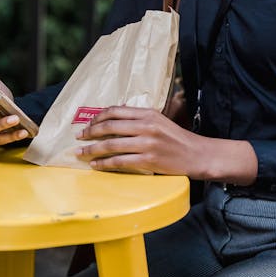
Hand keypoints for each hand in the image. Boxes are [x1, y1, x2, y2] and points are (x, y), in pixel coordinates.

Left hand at [75, 105, 201, 174]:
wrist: (197, 154)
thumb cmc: (177, 139)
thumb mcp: (160, 121)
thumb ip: (140, 118)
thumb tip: (116, 117)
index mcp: (147, 113)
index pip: (116, 111)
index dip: (98, 117)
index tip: (88, 124)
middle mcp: (146, 125)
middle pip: (110, 126)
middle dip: (90, 132)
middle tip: (79, 138)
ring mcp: (147, 143)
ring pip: (111, 145)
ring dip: (92, 150)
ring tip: (81, 154)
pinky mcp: (149, 160)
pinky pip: (120, 161)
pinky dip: (105, 163)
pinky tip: (96, 165)